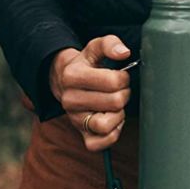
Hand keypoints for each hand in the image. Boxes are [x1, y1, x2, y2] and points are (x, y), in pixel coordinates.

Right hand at [50, 35, 130, 150]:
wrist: (65, 81)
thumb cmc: (86, 64)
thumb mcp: (95, 48)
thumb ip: (110, 44)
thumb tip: (124, 53)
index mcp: (73, 76)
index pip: (112, 81)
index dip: (124, 78)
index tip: (120, 76)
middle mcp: (70, 100)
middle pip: (114, 102)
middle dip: (124, 94)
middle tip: (120, 90)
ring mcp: (74, 119)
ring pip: (105, 126)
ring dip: (118, 115)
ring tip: (116, 105)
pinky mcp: (81, 134)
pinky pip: (99, 144)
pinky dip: (112, 134)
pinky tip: (113, 120)